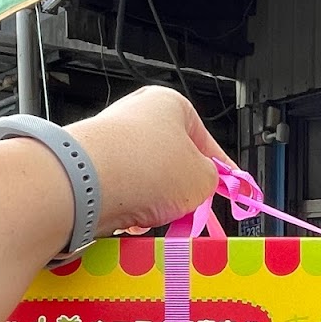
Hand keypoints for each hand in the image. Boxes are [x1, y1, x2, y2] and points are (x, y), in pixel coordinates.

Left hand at [69, 86, 232, 235]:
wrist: (88, 183)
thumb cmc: (147, 167)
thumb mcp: (204, 179)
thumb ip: (214, 181)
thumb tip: (205, 185)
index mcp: (170, 105)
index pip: (208, 142)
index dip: (223, 171)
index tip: (232, 190)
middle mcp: (138, 116)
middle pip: (175, 162)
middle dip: (183, 189)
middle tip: (191, 205)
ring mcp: (113, 141)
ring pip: (149, 181)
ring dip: (157, 203)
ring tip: (157, 213)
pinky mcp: (93, 167)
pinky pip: (124, 192)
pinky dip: (132, 208)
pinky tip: (132, 216)